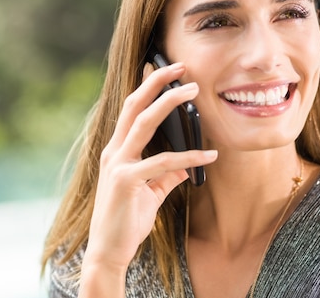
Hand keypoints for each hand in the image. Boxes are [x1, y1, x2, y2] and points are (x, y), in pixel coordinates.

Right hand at [83, 62, 216, 273]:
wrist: (109, 251)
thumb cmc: (127, 220)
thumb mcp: (150, 192)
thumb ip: (166, 176)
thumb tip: (185, 167)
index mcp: (118, 150)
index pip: (132, 110)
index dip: (147, 87)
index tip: (164, 69)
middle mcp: (114, 151)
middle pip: (135, 105)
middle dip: (157, 82)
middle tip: (182, 67)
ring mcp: (118, 164)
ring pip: (144, 122)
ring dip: (170, 102)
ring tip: (194, 90)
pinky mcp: (126, 181)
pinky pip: (163, 162)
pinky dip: (189, 157)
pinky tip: (210, 156)